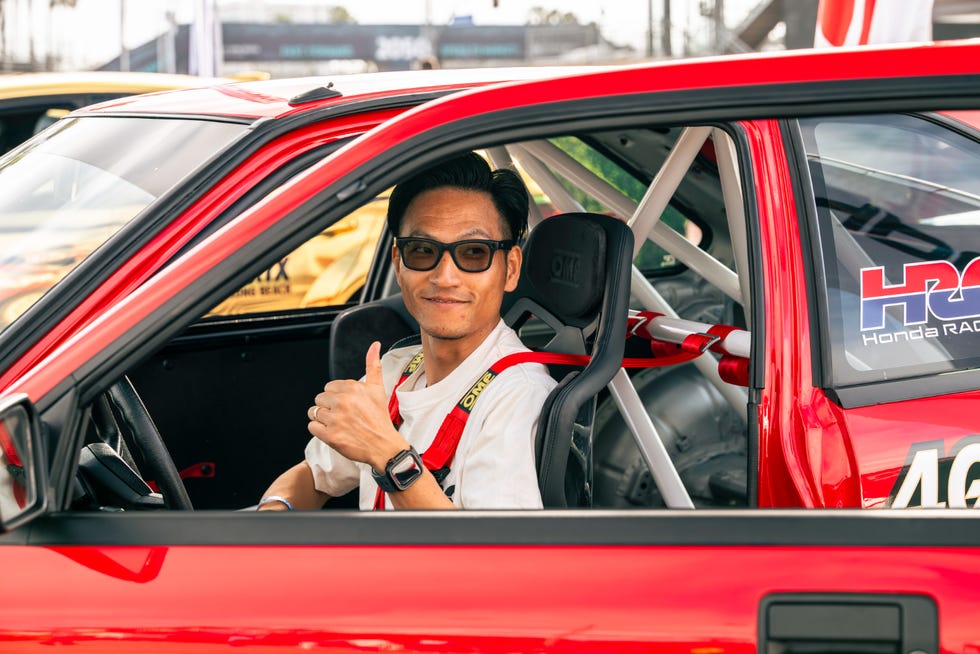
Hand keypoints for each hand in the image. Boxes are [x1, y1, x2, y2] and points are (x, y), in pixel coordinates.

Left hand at [307, 341, 407, 470]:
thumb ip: (373, 365)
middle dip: (328, 407)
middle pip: (319, 399)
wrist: (384, 446)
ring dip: (323, 419)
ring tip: (337, 424)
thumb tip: (375, 345)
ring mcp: (336, 419)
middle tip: (343, 416)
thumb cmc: (380, 418)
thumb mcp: (378, 389)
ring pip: (313, 412)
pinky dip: (319, 430)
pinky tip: (332, 431)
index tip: (347, 405)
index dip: (336, 397)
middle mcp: (343, 402)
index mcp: (353, 388)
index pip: (329, 387)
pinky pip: (312, 427)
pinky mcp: (330, 436)